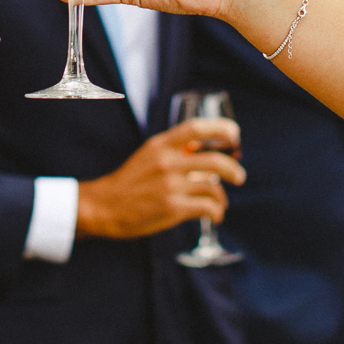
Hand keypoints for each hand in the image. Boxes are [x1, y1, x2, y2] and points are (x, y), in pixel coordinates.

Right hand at [77, 118, 243, 238]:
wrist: (104, 206)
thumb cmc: (128, 182)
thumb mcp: (148, 156)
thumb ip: (173, 151)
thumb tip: (203, 152)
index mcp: (160, 145)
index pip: (196, 128)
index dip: (220, 128)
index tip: (234, 133)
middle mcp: (167, 162)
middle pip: (215, 161)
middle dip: (233, 170)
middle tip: (239, 177)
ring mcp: (171, 185)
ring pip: (213, 188)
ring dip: (222, 198)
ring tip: (220, 204)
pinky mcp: (172, 208)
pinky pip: (207, 207)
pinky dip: (216, 212)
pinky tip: (213, 216)